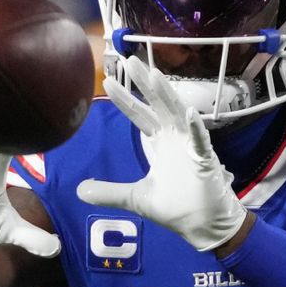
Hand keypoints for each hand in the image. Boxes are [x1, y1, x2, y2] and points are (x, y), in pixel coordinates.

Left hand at [76, 57, 246, 251]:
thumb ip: (110, 192)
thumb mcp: (136, 198)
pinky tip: (189, 114)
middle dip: (144, 84)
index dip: (125, 99)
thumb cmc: (176, 207)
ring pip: (177, 114)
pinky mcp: (205, 160)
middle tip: (130, 61)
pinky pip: (201, 141)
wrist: (203, 226)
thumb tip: (80, 190)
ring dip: (167, 95)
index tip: (107, 81)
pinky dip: (196, 129)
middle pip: (157, 105)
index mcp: (159, 144)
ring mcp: (191, 147)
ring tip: (155, 75)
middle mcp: (174, 139)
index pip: (139, 116)